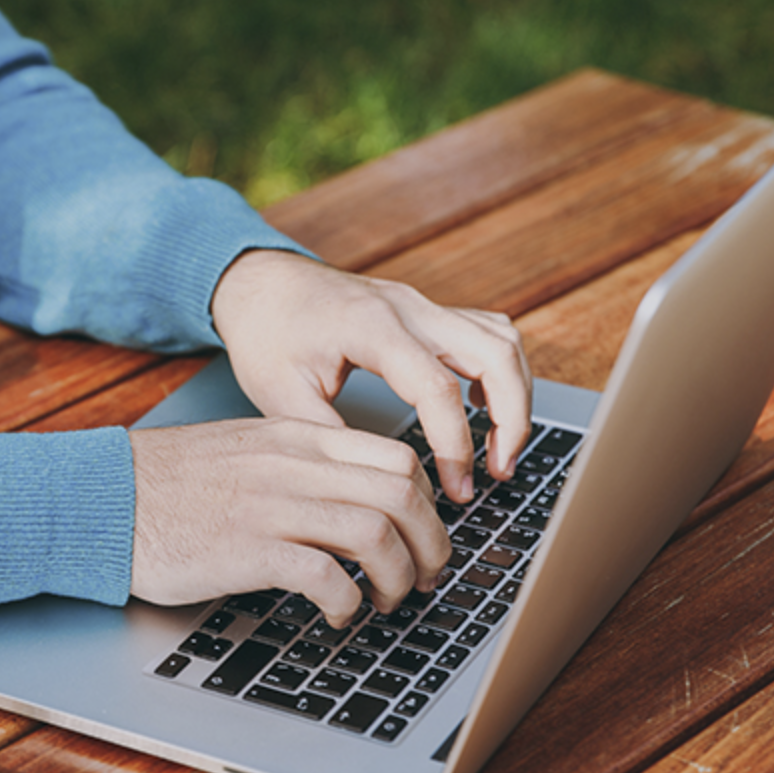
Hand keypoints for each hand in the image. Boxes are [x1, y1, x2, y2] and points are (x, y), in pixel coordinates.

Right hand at [128, 418, 448, 625]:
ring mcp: (272, 506)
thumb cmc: (168, 483)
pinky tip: (339, 616)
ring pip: (377, 533)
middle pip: (402, 494)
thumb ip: (302, 464)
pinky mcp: (249, 550)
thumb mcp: (247, 450)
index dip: (428, 504)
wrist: (102, 498)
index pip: (397, 457)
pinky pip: (327, 577)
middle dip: (431, 544)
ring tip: (388, 602)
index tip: (425, 534)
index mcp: (297, 438)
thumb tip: (358, 496)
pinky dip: (348, 604)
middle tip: (426, 576)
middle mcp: (294, 466)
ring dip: (398, 578)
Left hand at [210, 250, 531, 502]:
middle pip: (496, 353)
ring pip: (502, 339)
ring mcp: (422, 305)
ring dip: (515, 394)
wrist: (258, 282)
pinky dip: (499, 371)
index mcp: (372, 326)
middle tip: (499, 471)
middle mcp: (409, 308)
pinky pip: (486, 331)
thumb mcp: (281, 394)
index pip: (439, 388)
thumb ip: (329, 438)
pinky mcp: (425, 311)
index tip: (457, 490)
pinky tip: (481, 408)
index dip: (457, 446)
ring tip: (499, 449)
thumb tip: (375, 486)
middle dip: (513, 419)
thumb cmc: (265, 331)